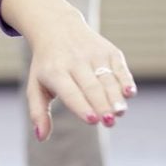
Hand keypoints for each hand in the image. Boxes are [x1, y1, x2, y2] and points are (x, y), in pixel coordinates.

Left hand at [1, 0, 136, 140]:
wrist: (56, 28)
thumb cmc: (46, 66)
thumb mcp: (35, 86)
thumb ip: (38, 112)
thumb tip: (41, 137)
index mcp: (54, 72)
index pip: (69, 91)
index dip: (81, 106)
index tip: (91, 120)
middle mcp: (74, 61)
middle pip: (91, 87)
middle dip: (102, 105)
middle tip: (110, 123)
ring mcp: (93, 54)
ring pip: (107, 79)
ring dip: (115, 97)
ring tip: (119, 114)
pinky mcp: (109, 51)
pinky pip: (119, 68)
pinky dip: (126, 80)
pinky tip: (130, 93)